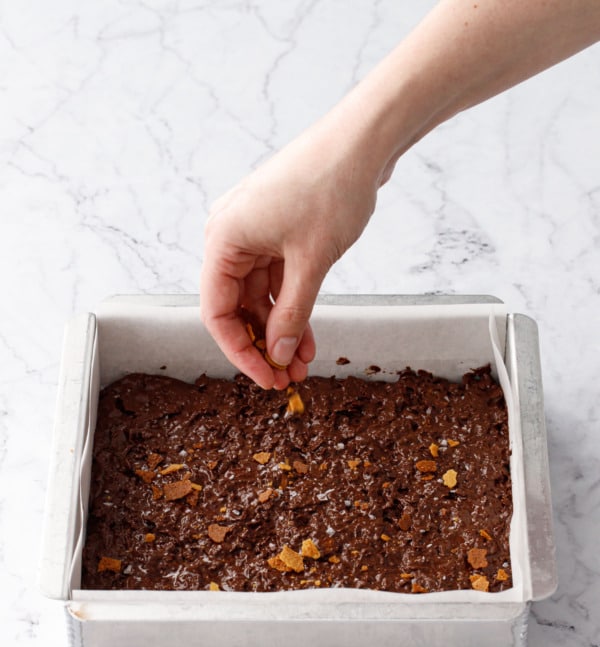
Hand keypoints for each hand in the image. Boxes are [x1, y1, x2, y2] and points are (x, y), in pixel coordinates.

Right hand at [200, 115, 379, 388]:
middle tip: (288, 378)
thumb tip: (280, 354)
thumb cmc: (331, 187)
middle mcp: (231, 237)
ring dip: (281, 331)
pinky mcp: (277, 233)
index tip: (265, 378)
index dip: (240, 351)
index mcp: (224, 239)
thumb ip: (292, 313)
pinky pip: (277, 282)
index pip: (217, 312)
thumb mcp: (311, 262)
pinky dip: (292, 309)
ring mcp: (254, 234)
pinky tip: (308, 337)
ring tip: (303, 364)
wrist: (363, 141)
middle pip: (237, 308)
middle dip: (264, 344)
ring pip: (260, 299)